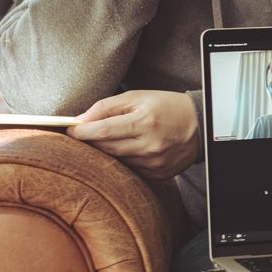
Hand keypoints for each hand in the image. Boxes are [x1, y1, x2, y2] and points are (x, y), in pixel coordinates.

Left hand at [69, 90, 199, 180]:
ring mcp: (155, 163)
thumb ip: (107, 107)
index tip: (69, 130)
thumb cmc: (167, 106)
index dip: (81, 132)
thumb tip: (80, 120)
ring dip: (106, 151)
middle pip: (106, 148)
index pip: (103, 131)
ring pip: (116, 161)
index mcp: (145, 122)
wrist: (202, 125)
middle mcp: (150, 145)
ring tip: (108, 140)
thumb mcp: (138, 97)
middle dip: (90, 141)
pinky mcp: (158, 174)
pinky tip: (130, 149)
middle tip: (84, 134)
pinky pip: (130, 169)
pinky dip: (124, 160)